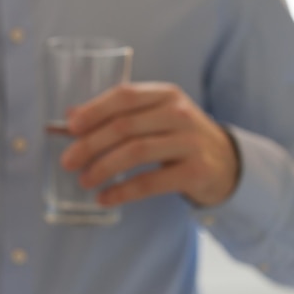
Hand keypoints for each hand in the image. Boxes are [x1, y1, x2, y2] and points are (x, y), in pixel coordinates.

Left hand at [61, 82, 238, 207]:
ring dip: (103, 168)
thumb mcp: (154, 117)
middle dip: (90, 145)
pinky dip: (122, 192)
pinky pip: (150, 183)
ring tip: (84, 181)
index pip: (124, 96)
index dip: (94, 111)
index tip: (71, 127)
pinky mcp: (196, 172)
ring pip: (136, 152)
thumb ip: (117, 115)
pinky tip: (104, 198)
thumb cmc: (177, 136)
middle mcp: (179, 114)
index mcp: (165, 95)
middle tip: (68, 162)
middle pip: (125, 126)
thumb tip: (70, 117)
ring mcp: (190, 142)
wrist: (226, 162)